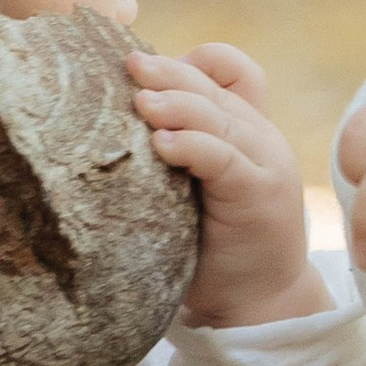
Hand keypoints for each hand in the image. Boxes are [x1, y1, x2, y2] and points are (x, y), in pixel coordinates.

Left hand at [131, 45, 331, 326]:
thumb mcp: (188, 187)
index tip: (139, 66)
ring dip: (176, 105)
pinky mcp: (261, 192)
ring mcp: (265, 161)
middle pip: (213, 85)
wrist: (253, 303)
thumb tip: (100, 124)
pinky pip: (223, 158)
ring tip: (140, 102)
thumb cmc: (209, 246)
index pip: (227, 70)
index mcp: (242, 127)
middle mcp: (259, 135)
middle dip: (168, 72)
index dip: (186, 62)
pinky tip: (162, 144)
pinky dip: (193, 146)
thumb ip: (170, 153)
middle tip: (128, 63)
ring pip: (217, 117)